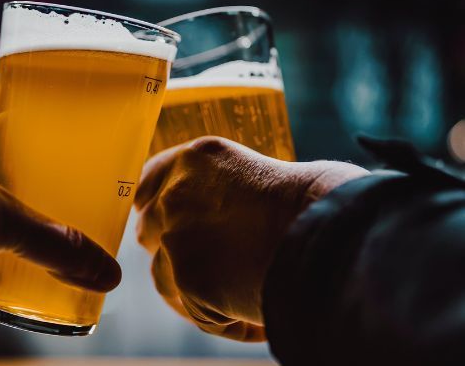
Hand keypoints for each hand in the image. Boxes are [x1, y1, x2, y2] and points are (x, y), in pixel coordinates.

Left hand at [135, 136, 367, 340]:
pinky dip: (226, 322)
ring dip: (194, 292)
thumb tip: (225, 220)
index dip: (156, 204)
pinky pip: (199, 313)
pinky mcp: (190, 284)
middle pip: (149, 228)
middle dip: (171, 247)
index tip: (163, 219)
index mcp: (196, 159)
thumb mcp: (264, 174)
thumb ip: (227, 191)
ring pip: (164, 277)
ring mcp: (177, 240)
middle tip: (209, 264)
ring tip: (241, 302)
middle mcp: (176, 195)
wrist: (334, 232)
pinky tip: (259, 324)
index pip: (148, 181)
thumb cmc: (322, 201)